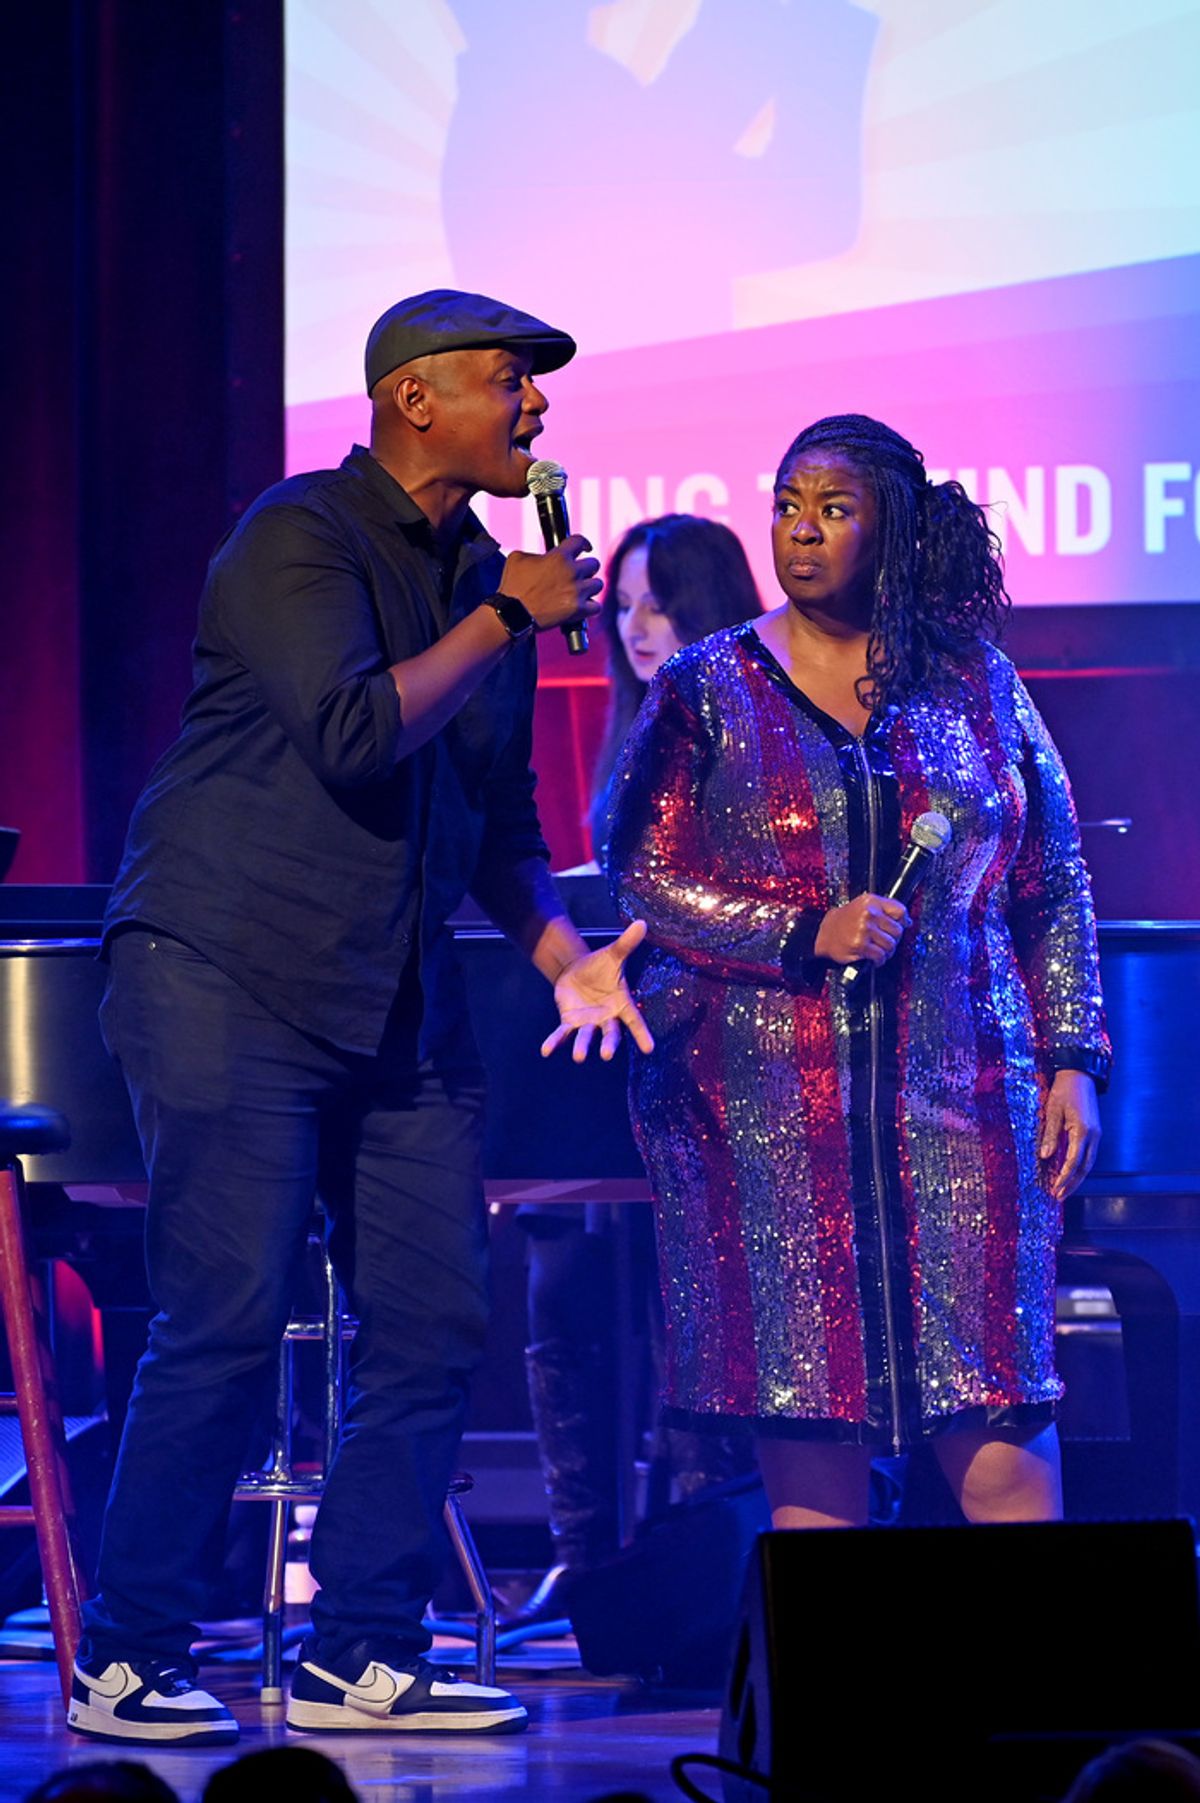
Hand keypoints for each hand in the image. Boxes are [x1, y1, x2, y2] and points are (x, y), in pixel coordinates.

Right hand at [501, 536, 602, 633]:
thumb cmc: (512, 587)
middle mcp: (571, 572)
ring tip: (581, 591)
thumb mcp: (517, 558)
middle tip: (578, 575)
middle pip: (593, 564)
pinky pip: (596, 606)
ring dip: (590, 587)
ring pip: (598, 584)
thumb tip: (543, 557)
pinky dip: (591, 607)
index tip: (585, 548)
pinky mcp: (578, 610)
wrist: (512, 615)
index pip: (579, 541)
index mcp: (558, 557)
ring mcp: (576, 591)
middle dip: (587, 568)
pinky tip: (584, 606)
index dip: (583, 544)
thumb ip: (534, 553)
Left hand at [541, 920, 655, 1062]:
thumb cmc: (600, 966)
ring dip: (582, 1047)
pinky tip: (546, 1050)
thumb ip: (627, 943)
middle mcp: (606, 1018)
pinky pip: (562, 1034)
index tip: (649, 1049)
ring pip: (586, 1037)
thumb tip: (641, 923)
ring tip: (579, 1057)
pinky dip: (554, 1042)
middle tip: (606, 1054)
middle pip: (610, 1034)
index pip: (634, 1021)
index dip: (642, 1035)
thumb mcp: (613, 954)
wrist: (577, 970)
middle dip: (608, 1044)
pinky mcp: (569, 1021)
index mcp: (621, 1004)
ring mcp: (587, 1023)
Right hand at [814, 893, 908, 966]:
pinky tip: (874, 958)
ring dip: (887, 951)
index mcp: (871, 901)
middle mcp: (868, 914)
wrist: (823, 933)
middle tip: (886, 941)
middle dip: (894, 939)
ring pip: (891, 944)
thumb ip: (885, 910)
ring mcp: (864, 930)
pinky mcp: (860, 945)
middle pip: (897, 930)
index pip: (899, 910)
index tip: (901, 926)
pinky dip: (880, 960)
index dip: (903, 921)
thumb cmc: (844, 921)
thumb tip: (907, 921)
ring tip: (880, 951)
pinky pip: (880, 955)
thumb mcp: (863, 906)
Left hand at [1039, 1069, 1100, 1200]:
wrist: (1080, 1074)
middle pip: (1085, 1167)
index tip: (1055, 1189)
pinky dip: (1079, 1166)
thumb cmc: (1064, 1090)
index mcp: (1083, 1131)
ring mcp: (1096, 1134)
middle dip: (1072, 1183)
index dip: (1065, 1177)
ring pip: (1088, 1162)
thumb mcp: (1053, 1110)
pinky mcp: (1094, 1132)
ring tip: (1063, 1189)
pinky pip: (1087, 1154)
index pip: (1074, 1161)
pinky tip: (1069, 1173)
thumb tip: (1045, 1156)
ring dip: (1076, 1177)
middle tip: (1059, 1196)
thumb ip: (1050, 1134)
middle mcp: (1094, 1135)